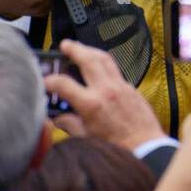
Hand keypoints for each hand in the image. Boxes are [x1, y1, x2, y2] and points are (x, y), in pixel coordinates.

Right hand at [44, 39, 166, 150]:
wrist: (146, 146)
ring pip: (105, 59)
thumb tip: (59, 118)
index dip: (50, 80)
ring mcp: (121, 87)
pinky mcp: (132, 88)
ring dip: (91, 51)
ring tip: (82, 48)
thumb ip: (70, 124)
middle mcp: (106, 91)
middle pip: (88, 60)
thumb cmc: (118, 146)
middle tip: (65, 44)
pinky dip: (105, 64)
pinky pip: (116, 70)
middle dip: (74, 49)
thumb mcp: (87, 137)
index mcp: (91, 104)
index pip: (63, 84)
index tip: (44, 80)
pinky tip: (100, 67)